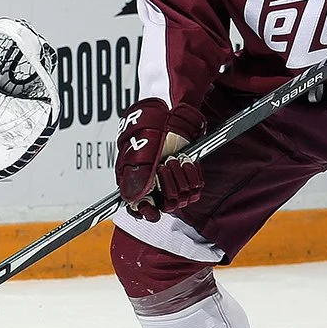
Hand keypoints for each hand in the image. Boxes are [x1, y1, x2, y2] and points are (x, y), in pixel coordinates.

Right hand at [115, 98, 204, 220]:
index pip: (138, 209)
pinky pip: (195, 190)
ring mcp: (172, 182)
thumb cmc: (151, 128)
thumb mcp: (138, 149)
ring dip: (180, 177)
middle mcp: (153, 185)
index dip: (145, 211)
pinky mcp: (188, 178)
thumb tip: (131, 199)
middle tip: (165, 164)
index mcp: (135, 181)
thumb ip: (135, 175)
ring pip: (181, 199)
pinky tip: (186, 162)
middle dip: (167, 185)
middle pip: (165, 205)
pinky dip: (192, 175)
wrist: (172, 115)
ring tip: (175, 158)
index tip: (152, 209)